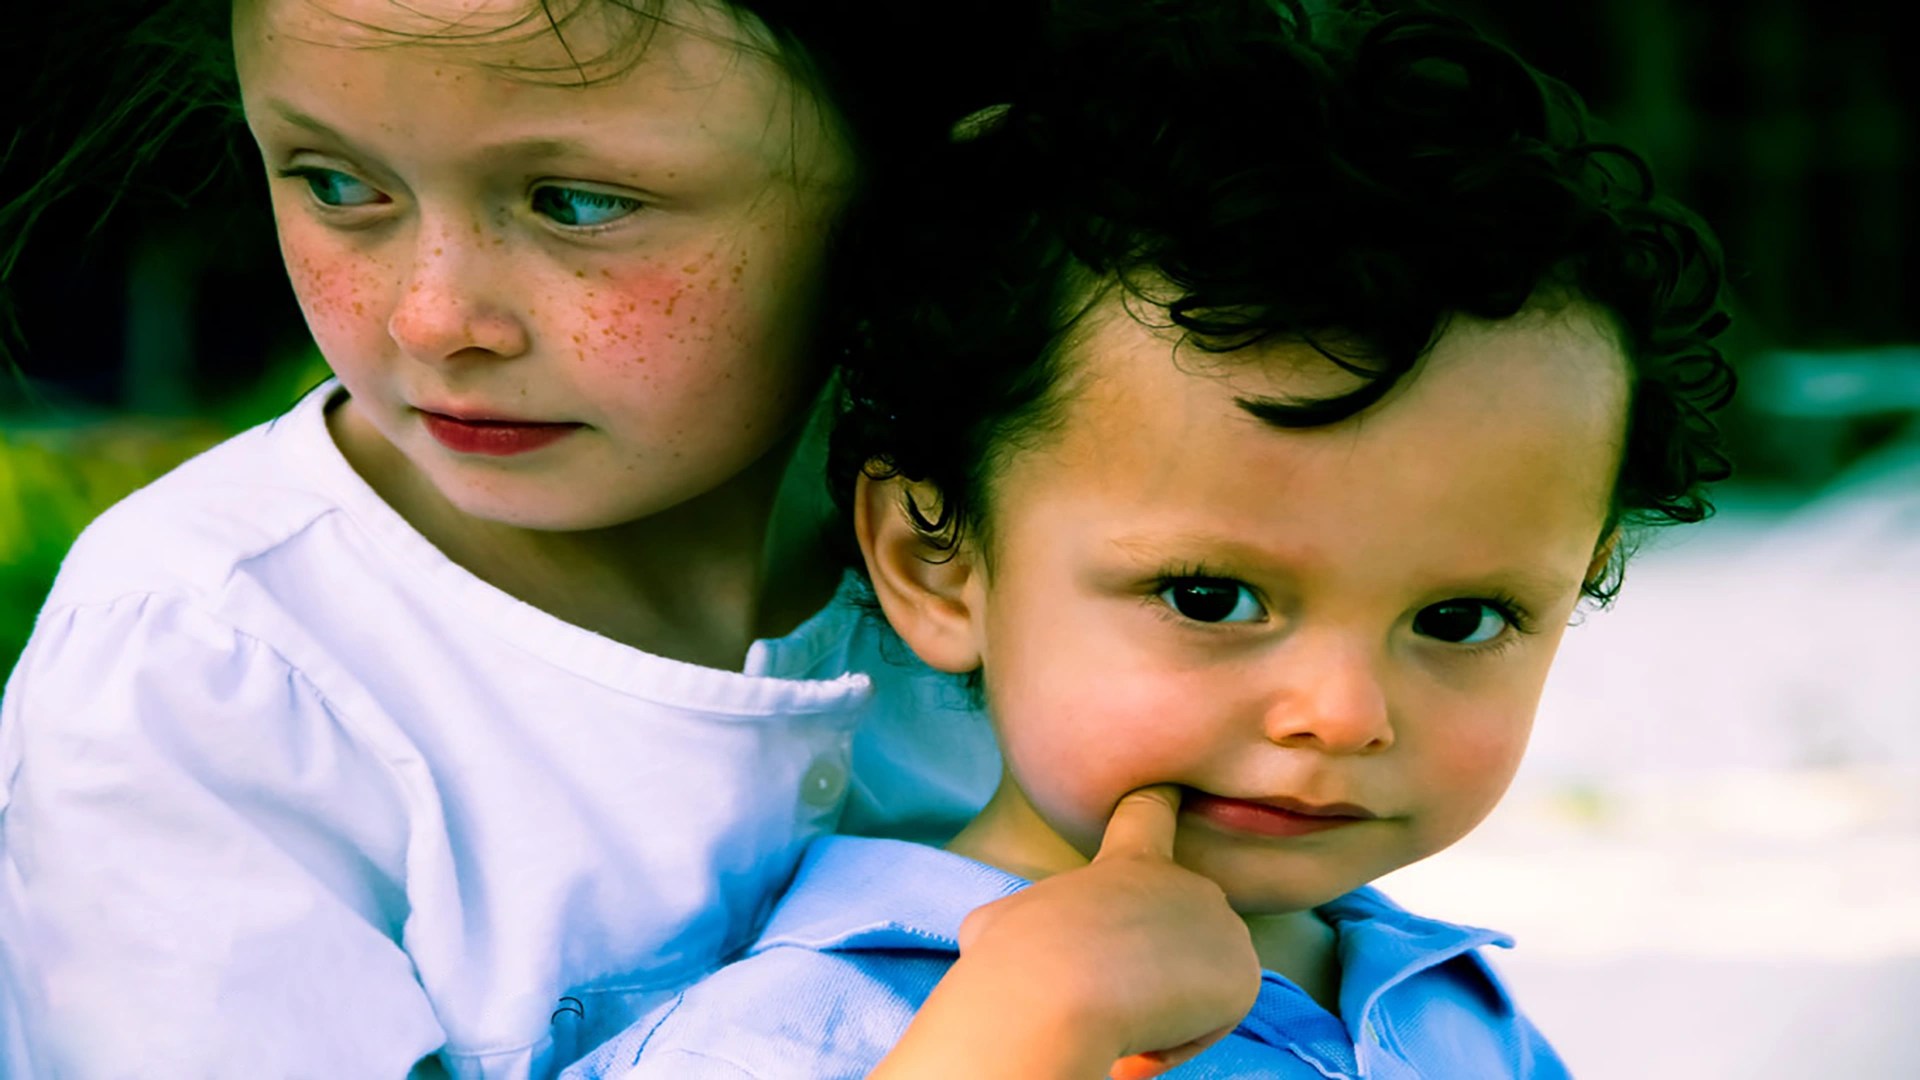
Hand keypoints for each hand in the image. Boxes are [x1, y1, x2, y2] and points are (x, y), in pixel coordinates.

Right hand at [952, 785, 1261, 1077]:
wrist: (1054, 989)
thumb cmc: (1017, 954)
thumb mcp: (1002, 923)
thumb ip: (1029, 923)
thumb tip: (1013, 946)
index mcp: (1128, 863)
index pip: (1149, 815)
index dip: (1158, 805)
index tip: (1171, 790)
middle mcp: (1186, 884)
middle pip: (1180, 929)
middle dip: (1149, 970)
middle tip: (1105, 1001)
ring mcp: (1223, 927)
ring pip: (1191, 983)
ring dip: (1159, 1009)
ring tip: (1115, 1024)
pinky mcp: (1244, 976)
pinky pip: (1209, 1022)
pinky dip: (1174, 1043)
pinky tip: (1138, 1043)